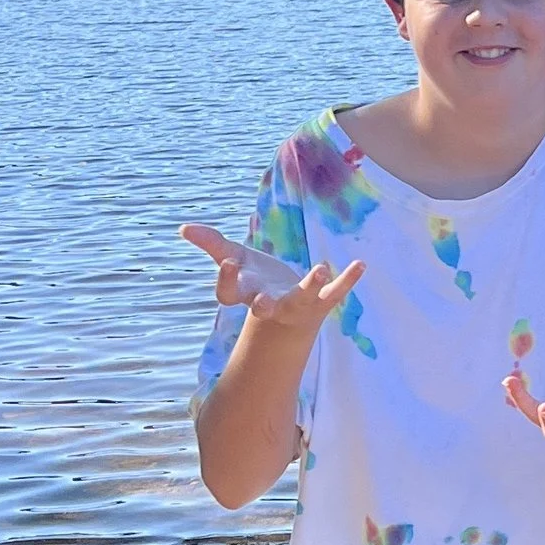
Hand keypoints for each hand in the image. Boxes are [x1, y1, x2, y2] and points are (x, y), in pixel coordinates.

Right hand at [180, 221, 363, 342]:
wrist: (289, 316)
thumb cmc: (258, 282)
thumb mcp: (236, 260)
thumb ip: (212, 245)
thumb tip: (184, 228)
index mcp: (246, 294)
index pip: (229, 293)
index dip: (227, 280)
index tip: (228, 262)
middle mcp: (270, 304)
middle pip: (262, 307)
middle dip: (262, 304)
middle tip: (262, 303)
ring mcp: (297, 305)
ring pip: (302, 298)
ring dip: (311, 285)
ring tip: (320, 268)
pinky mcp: (322, 302)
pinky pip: (336, 293)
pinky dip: (347, 280)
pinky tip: (361, 264)